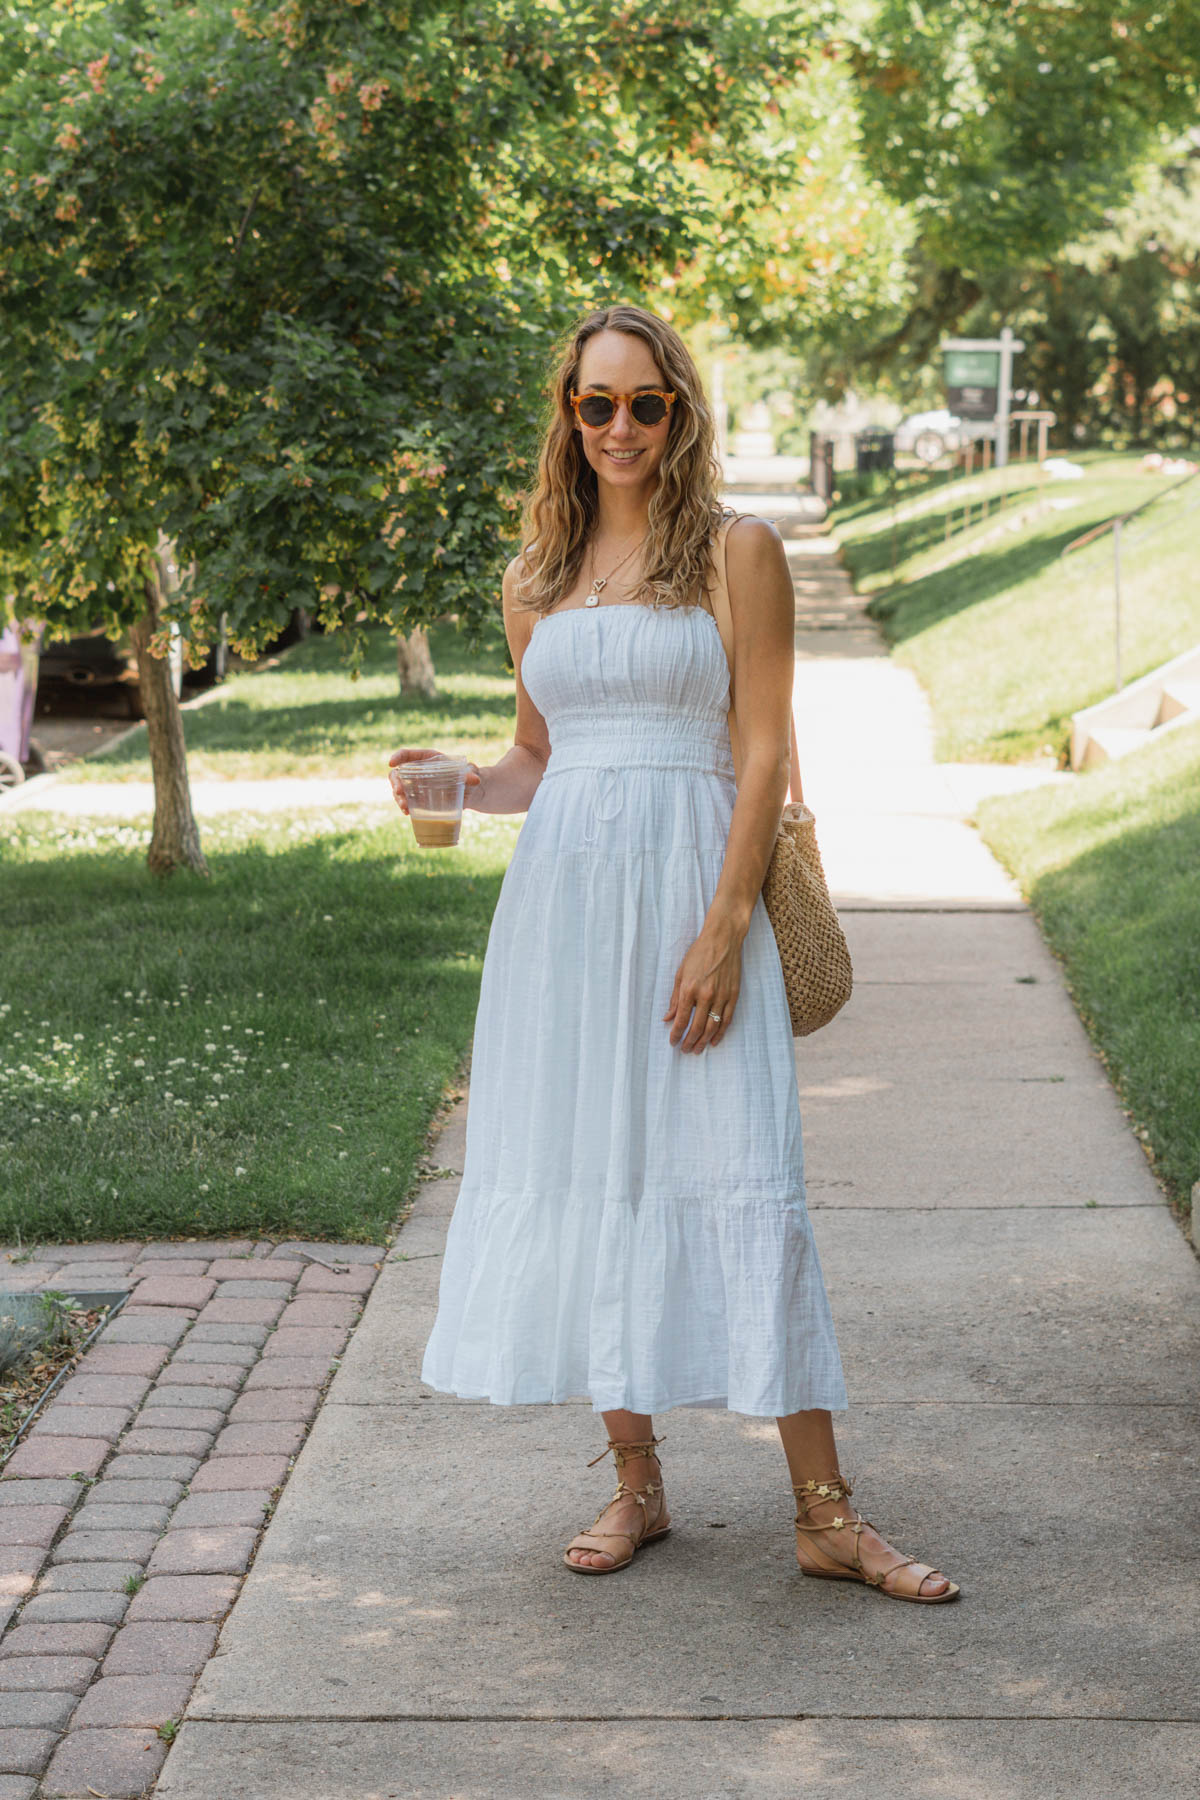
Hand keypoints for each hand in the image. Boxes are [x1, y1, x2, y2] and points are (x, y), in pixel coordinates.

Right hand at [387, 748, 482, 815]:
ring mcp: (416, 786)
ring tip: (405, 808)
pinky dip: (405, 807)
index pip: (407, 754)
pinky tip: (408, 813)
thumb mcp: (469, 773)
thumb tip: (475, 780)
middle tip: (399, 792)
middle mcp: (417, 771)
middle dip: (395, 782)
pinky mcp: (419, 799)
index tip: (391, 762)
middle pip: (398, 774)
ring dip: (399, 798)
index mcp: (426, 759)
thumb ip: (470, 774)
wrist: (470, 792)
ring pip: (400, 790)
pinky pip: (407, 801)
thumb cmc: (468, 776)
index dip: (397, 757)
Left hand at [662, 923, 742, 1052]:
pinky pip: (727, 1019)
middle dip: (689, 1042)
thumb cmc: (699, 953)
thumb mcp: (681, 973)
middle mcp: (705, 995)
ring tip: (697, 1049)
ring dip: (703, 1041)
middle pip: (696, 1027)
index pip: (681, 1019)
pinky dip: (720, 1033)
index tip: (672, 1042)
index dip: (676, 1034)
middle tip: (684, 1050)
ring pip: (712, 1027)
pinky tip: (714, 1041)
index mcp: (689, 989)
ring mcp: (721, 996)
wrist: (723, 939)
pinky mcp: (733, 995)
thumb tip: (667, 1018)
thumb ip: (675, 998)